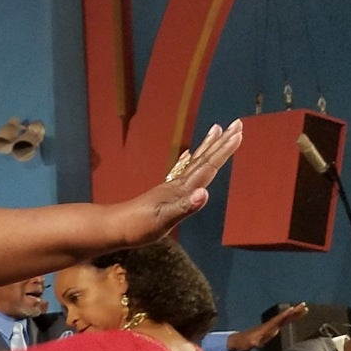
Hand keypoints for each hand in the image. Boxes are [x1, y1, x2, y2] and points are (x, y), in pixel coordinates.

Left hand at [108, 120, 244, 245]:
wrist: (111, 227)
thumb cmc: (136, 227)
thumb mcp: (162, 221)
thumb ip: (184, 208)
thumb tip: (205, 193)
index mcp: (180, 189)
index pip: (207, 166)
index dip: (223, 151)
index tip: (238, 133)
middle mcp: (177, 184)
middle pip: (203, 159)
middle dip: (222, 142)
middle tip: (237, 123)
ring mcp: (170, 187)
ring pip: (194, 162)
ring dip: (208, 146)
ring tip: (217, 129)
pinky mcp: (164, 193)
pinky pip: (182, 171)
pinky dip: (190, 161)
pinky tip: (189, 155)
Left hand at [226, 302, 307, 350]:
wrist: (240, 340)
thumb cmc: (244, 342)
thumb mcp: (248, 344)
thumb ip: (252, 343)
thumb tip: (254, 343)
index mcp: (266, 327)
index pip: (278, 319)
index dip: (285, 315)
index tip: (292, 309)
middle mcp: (270, 324)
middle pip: (284, 316)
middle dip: (294, 311)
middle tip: (303, 305)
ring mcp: (272, 326)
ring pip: (285, 318)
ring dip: (295, 313)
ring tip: (304, 308)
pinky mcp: (272, 328)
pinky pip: (284, 322)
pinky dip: (291, 318)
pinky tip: (296, 316)